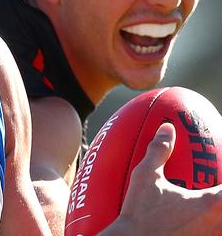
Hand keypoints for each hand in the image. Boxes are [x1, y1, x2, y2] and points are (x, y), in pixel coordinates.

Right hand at [100, 123, 221, 235]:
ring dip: (220, 215)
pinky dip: (213, 227)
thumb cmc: (140, 215)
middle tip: (216, 188)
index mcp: (213, 204)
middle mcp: (219, 224)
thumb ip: (159, 151)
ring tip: (213, 209)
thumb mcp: (145, 177)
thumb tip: (167, 128)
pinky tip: (202, 225)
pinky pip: (214, 234)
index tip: (219, 170)